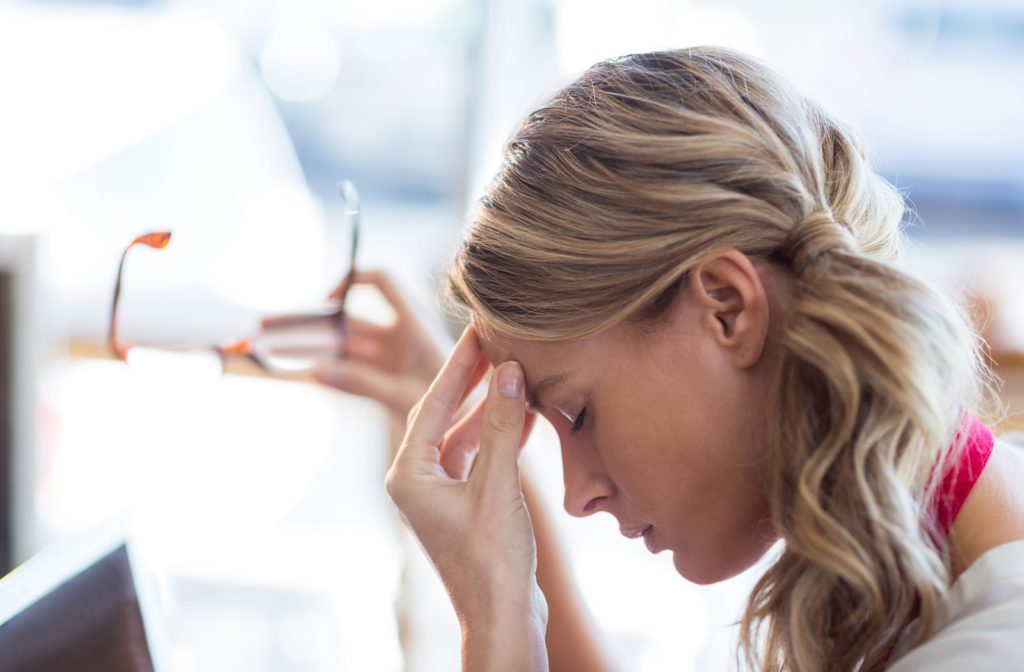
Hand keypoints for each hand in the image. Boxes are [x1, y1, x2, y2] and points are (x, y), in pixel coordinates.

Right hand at [262, 270, 447, 416]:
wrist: (480, 436)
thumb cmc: (460, 409)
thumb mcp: (410, 395)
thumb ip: (365, 384)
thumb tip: (318, 371)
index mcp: (414, 324)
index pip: (381, 283)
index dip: (352, 280)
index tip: (323, 298)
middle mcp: (399, 337)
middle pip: (345, 320)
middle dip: (305, 321)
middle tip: (263, 324)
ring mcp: (391, 360)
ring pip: (341, 346)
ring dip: (306, 345)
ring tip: (265, 348)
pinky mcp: (386, 382)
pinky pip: (348, 371)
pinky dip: (325, 369)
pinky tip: (297, 370)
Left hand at [386, 325, 542, 627]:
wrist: (502, 616)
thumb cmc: (493, 560)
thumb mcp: (499, 486)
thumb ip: (503, 427)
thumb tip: (509, 373)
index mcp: (408, 475)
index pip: (431, 403)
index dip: (458, 365)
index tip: (477, 330)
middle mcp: (415, 481)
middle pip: (442, 414)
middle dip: (470, 380)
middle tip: (494, 341)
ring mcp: (437, 494)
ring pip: (461, 435)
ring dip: (488, 407)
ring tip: (513, 372)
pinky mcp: (461, 504)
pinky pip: (476, 456)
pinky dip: (498, 436)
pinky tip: (525, 414)